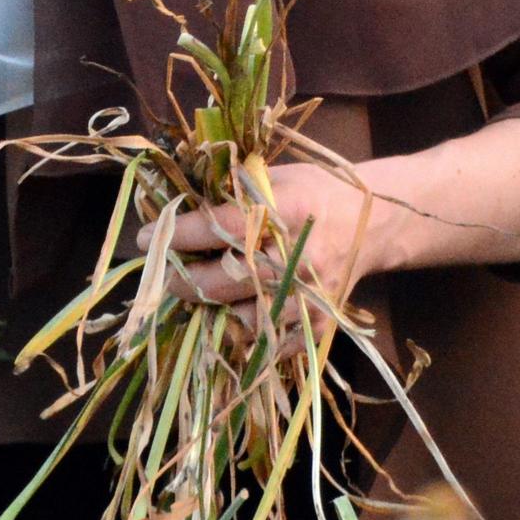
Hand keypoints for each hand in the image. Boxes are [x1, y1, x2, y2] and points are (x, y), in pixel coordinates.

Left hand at [140, 162, 394, 319]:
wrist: (373, 223)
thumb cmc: (314, 193)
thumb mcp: (274, 176)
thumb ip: (229, 192)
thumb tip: (172, 208)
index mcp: (285, 210)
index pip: (217, 227)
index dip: (176, 236)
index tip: (146, 239)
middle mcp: (298, 257)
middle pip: (223, 281)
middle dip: (183, 281)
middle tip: (166, 275)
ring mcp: (310, 296)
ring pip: (242, 318)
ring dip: (215, 309)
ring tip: (202, 294)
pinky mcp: (319, 325)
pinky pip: (270, 343)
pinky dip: (247, 332)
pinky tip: (237, 312)